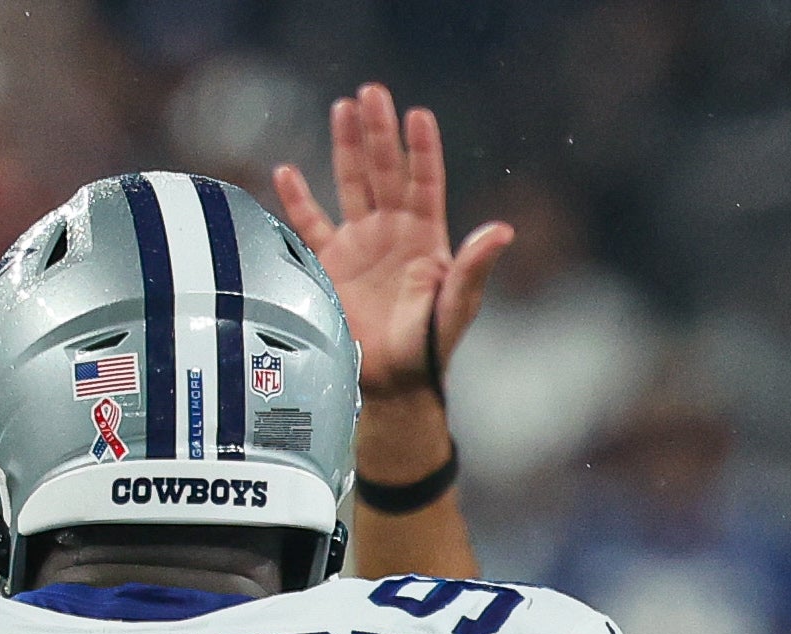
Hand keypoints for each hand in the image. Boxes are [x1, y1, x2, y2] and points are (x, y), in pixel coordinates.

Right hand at [272, 83, 511, 403]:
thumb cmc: (430, 346)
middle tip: (373, 92)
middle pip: (385, 171)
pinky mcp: (329, 263)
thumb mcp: (457, 305)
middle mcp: (392, 232)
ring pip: (351, 184)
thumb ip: (475, 267)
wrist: (392, 383)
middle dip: (380, 132)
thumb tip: (503, 231)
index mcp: (425, 238)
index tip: (419, 115)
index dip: (422, 149)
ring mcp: (359, 244)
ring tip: (344, 108)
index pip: (425, 182)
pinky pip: (309, 223)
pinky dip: (297, 199)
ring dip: (348, 147)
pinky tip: (287, 171)